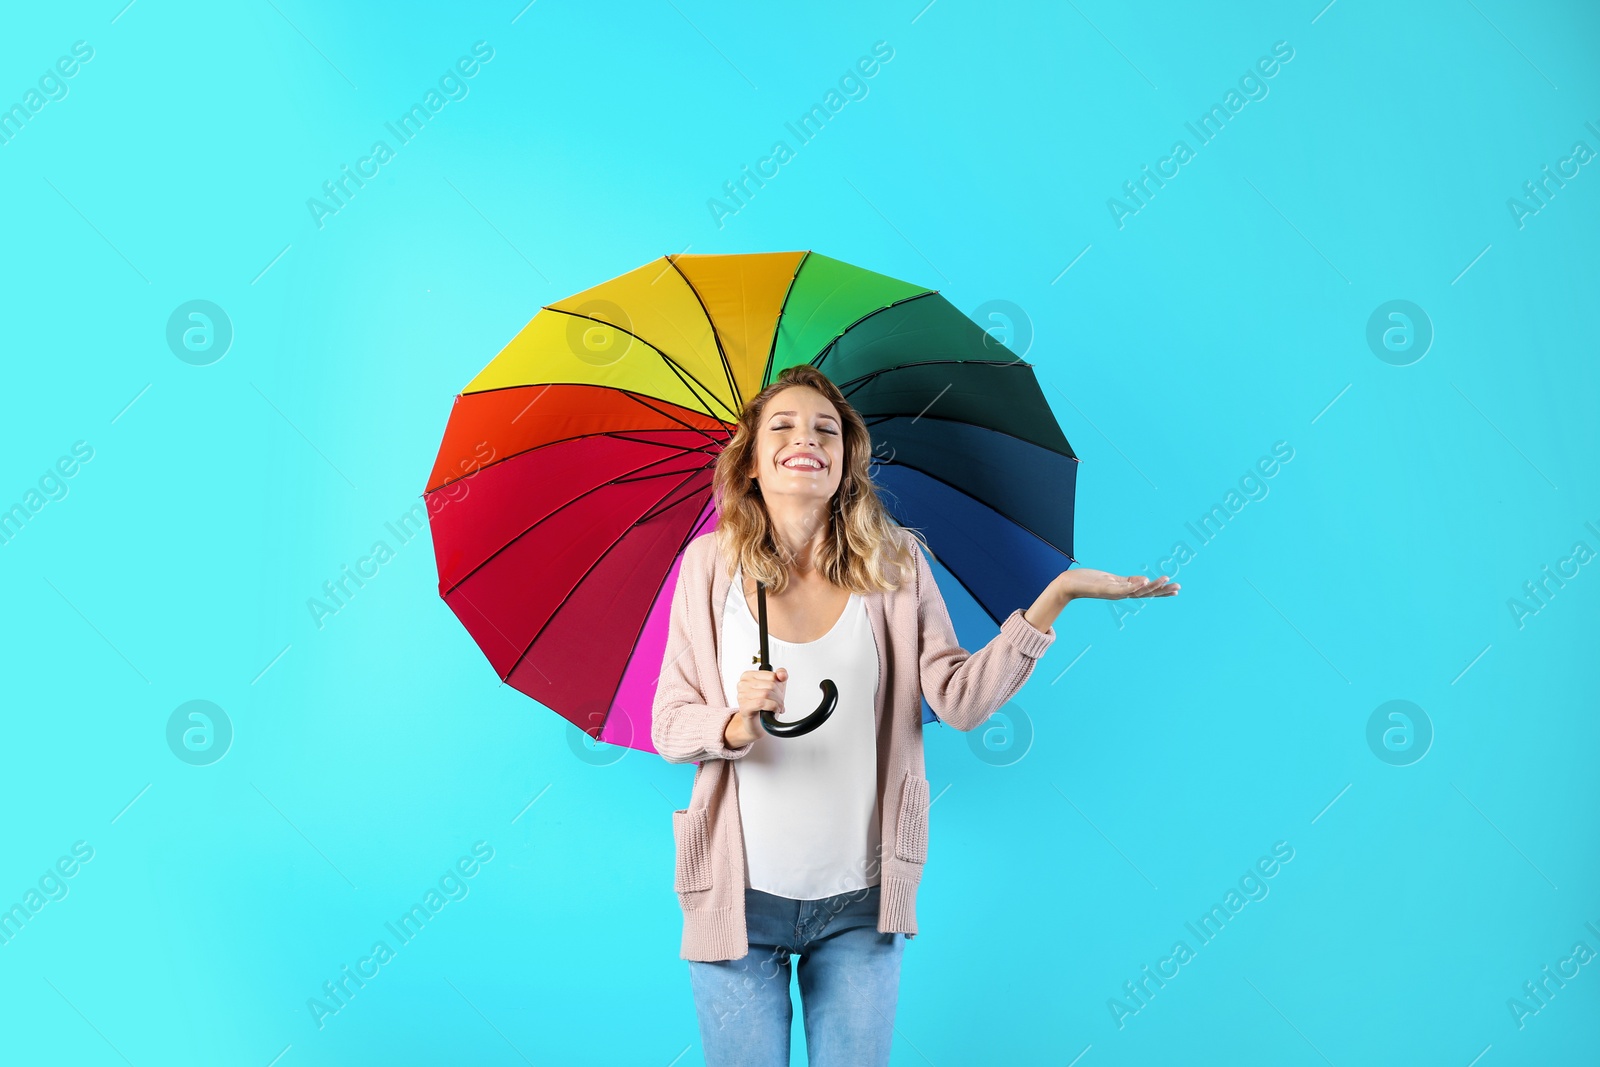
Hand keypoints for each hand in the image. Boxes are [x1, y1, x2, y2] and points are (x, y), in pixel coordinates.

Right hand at [726, 667, 787, 746]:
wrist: (758, 725)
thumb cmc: (765, 706)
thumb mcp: (776, 687)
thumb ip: (781, 676)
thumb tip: (782, 674)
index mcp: (748, 676)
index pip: (771, 675)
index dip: (780, 686)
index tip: (779, 693)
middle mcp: (743, 684)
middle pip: (770, 685)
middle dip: (779, 696)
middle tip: (780, 703)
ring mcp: (742, 696)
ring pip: (766, 693)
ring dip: (777, 703)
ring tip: (778, 707)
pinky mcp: (744, 707)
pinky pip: (761, 703)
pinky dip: (772, 707)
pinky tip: (774, 710)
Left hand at [1055, 568, 1179, 601]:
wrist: (1068, 585)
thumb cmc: (1087, 581)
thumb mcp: (1110, 580)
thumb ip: (1126, 581)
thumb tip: (1144, 579)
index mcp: (1124, 590)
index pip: (1146, 590)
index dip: (1161, 590)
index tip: (1176, 590)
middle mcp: (1122, 593)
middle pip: (1146, 593)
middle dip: (1162, 591)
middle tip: (1179, 588)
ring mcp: (1115, 592)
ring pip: (1138, 591)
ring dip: (1153, 586)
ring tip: (1167, 580)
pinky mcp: (1106, 589)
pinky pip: (1123, 588)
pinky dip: (1134, 585)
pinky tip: (1145, 580)